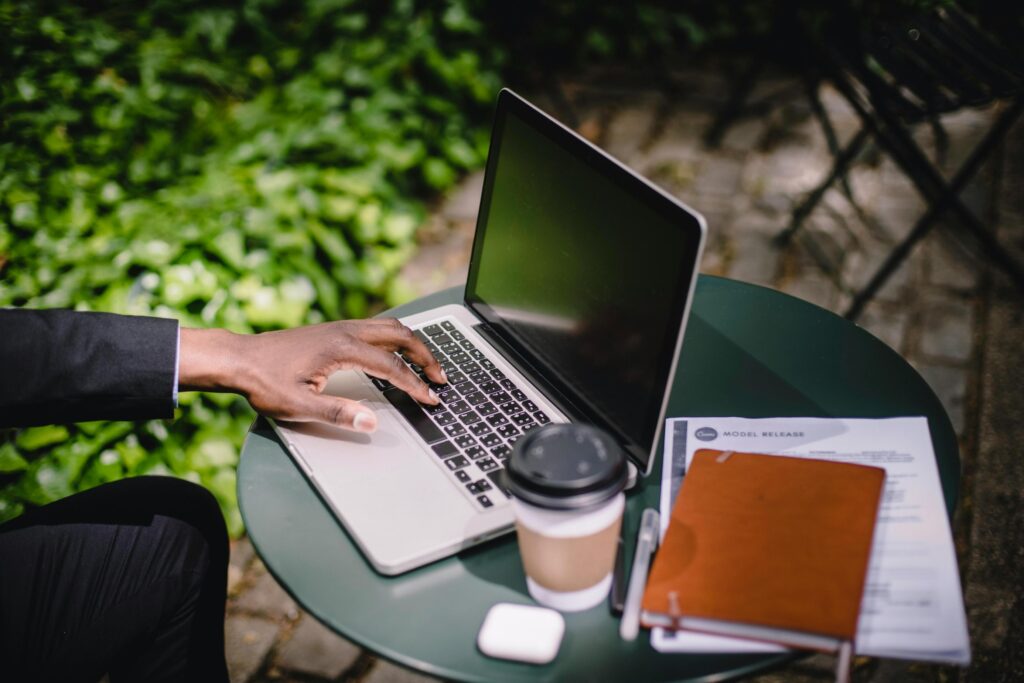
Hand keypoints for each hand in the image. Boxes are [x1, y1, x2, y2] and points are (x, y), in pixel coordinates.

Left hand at [179, 319, 445, 432]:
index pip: (392, 366)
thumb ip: (338, 414)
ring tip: (427, 365)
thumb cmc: (264, 382)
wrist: (238, 358)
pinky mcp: (334, 329)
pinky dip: (397, 339)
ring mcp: (341, 326)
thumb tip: (371, 423)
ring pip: (390, 327)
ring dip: (413, 344)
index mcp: (341, 348)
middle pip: (400, 336)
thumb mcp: (298, 405)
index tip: (432, 399)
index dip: (415, 384)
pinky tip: (397, 353)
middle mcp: (345, 331)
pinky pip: (377, 327)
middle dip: (426, 357)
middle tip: (441, 378)